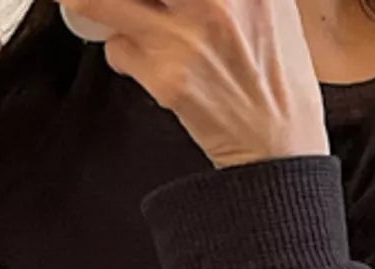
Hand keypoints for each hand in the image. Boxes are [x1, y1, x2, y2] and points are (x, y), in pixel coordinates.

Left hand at [68, 0, 328, 167]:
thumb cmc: (277, 82)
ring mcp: (187, 38)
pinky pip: (117, 49)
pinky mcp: (167, 78)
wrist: (280, 149)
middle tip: (129, 2)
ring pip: (100, 1)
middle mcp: (216, 2)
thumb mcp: (273, 9)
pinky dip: (122, 52)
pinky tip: (142, 58)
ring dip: (94, 4)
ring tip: (104, 9)